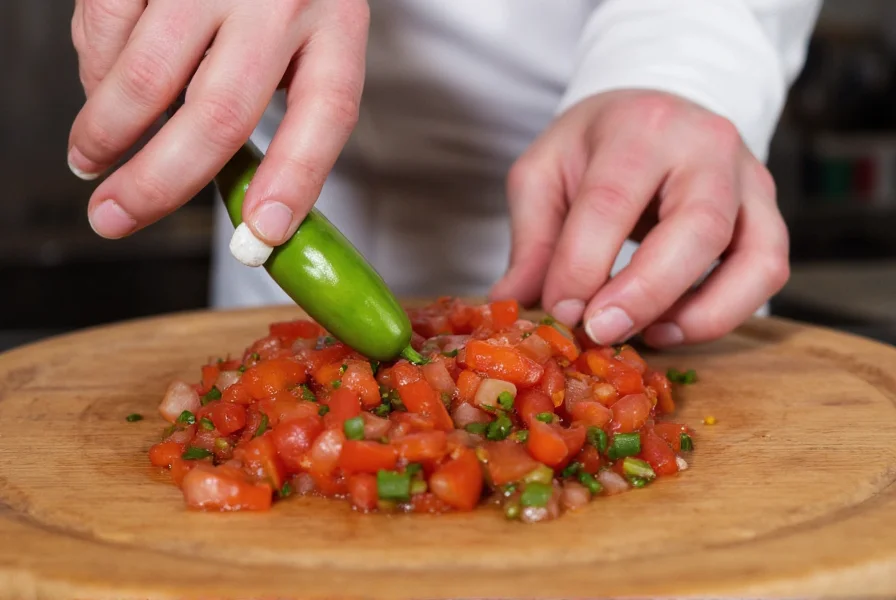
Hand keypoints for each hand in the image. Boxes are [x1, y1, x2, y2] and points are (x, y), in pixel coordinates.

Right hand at [69, 0, 368, 244]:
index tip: (263, 234)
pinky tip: (101, 83)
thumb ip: (286, 107)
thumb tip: (252, 210)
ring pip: (148, 76)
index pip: (325, 116)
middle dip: (157, 184)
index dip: (294, 181)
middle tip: (114, 218)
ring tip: (89, 160)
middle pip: (219, 114)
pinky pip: (106, 27)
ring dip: (106, 132)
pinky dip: (93, 70)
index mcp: (335, 26)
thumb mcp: (312, 37)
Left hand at [489, 90, 789, 346]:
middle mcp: (708, 147)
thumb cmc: (595, 146)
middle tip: (601, 332)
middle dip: (645, 293)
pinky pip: (767, 273)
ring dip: (700, 315)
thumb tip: (513, 304)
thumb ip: (531, 239)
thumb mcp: (544, 173)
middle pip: (697, 228)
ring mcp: (750, 181)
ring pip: (755, 258)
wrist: (652, 111)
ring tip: (646, 335)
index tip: (559, 312)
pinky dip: (726, 312)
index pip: (611, 202)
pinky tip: (671, 325)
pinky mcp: (770, 215)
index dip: (582, 266)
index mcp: (640, 127)